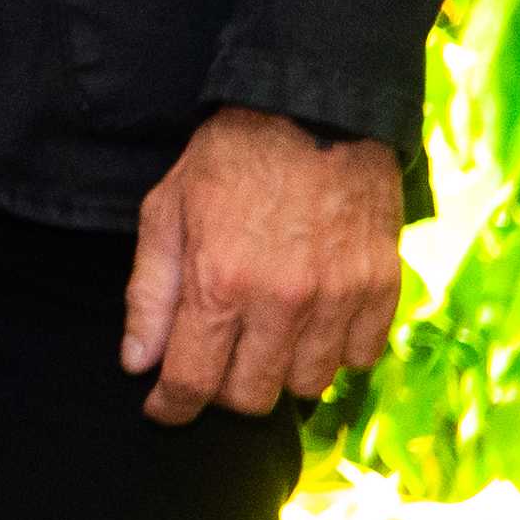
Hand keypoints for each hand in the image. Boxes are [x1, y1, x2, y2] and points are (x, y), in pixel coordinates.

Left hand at [119, 107, 404, 422]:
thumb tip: (137, 363)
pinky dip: (334, 353)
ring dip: (280, 373)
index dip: (171, 406)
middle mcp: (283, 302)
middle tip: (215, 360)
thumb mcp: (165, 212)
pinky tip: (312, 324)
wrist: (313, 111)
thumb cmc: (228, 159)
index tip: (163, 407)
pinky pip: (360, 358)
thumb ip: (149, 293)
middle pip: (252, 396)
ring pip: (308, 385)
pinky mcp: (382, 288)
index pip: (193, 382)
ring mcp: (339, 298)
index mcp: (221, 284)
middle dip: (223, 390)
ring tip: (264, 338)